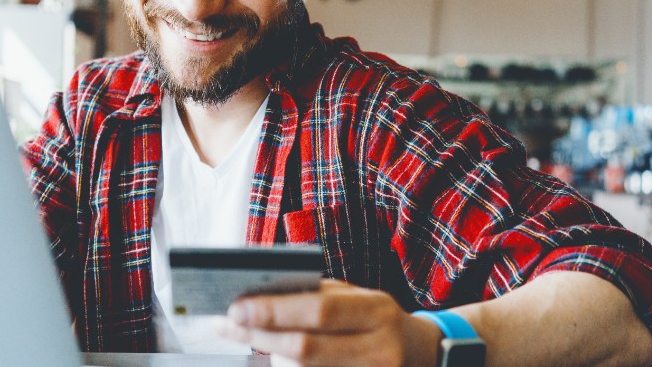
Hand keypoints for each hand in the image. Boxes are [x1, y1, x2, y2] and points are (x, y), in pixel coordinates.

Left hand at [217, 279, 441, 366]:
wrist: (422, 356)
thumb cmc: (379, 320)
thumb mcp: (359, 298)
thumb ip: (319, 296)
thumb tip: (263, 294)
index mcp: (377, 311)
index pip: (320, 311)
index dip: (274, 311)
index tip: (237, 306)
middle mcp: (379, 348)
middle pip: (307, 348)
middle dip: (261, 335)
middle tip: (229, 323)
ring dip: (269, 356)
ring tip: (242, 336)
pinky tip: (272, 357)